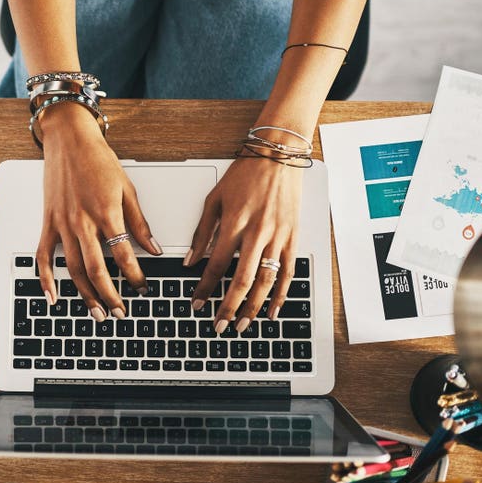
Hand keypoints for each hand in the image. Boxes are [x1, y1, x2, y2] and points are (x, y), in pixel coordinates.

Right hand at [35, 103, 161, 321]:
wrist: (69, 140)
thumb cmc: (98, 160)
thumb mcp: (127, 189)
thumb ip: (139, 222)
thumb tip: (153, 248)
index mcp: (106, 213)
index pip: (123, 255)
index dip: (135, 276)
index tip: (143, 288)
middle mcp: (82, 222)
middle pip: (96, 270)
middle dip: (110, 296)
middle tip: (121, 313)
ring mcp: (62, 224)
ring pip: (73, 269)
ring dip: (85, 295)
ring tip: (97, 313)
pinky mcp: (48, 223)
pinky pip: (43, 256)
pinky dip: (46, 279)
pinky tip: (53, 297)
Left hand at [186, 155, 302, 332]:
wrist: (278, 157)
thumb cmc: (244, 175)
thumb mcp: (214, 199)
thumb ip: (201, 232)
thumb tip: (189, 261)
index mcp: (234, 223)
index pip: (216, 265)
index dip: (204, 288)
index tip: (196, 303)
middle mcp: (258, 233)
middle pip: (242, 280)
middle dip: (229, 307)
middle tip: (219, 325)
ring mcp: (278, 237)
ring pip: (267, 282)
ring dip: (253, 307)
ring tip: (242, 324)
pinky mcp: (292, 238)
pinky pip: (288, 273)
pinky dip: (281, 295)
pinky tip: (273, 311)